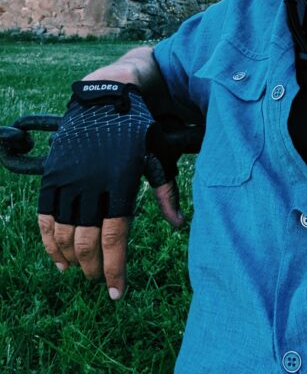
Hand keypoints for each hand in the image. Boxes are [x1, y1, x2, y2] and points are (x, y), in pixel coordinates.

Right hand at [37, 78, 183, 299]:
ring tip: (79, 271)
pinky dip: (49, 241)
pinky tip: (57, 256)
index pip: (114, 237)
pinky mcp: (53, 175)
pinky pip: (45, 216)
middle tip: (100, 280)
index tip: (117, 292)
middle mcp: (92, 183)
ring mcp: (69, 179)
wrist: (104, 96)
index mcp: (121, 181)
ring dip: (70, 259)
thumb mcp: (157, 153)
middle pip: (87, 242)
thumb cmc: (137, 127)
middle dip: (93, 269)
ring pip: (64, 233)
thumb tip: (178, 226)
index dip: (115, 269)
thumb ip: (166, 192)